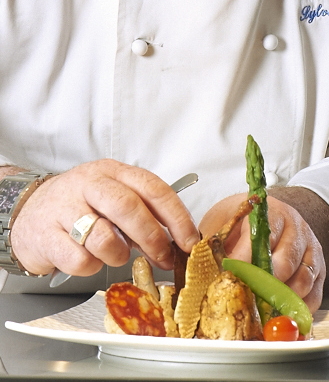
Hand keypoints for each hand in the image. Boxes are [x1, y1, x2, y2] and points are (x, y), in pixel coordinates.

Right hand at [10, 160, 199, 277]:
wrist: (28, 212)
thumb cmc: (79, 206)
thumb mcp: (112, 198)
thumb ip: (143, 214)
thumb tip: (177, 240)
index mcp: (112, 172)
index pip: (152, 188)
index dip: (177, 216)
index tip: (190, 241)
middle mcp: (89, 184)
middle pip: (129, 207)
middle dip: (152, 237)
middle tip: (163, 257)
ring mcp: (65, 207)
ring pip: (104, 237)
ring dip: (117, 254)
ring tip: (113, 253)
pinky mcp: (46, 235)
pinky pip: (80, 260)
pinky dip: (89, 266)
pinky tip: (86, 257)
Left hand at [199, 193, 324, 311]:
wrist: (273, 215)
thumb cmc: (244, 222)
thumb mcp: (226, 219)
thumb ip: (217, 239)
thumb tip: (200, 261)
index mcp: (273, 212)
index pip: (263, 236)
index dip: (246, 258)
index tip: (231, 274)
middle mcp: (296, 228)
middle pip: (285, 261)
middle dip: (263, 284)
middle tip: (245, 299)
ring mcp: (311, 249)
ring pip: (302, 280)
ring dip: (281, 300)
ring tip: (261, 312)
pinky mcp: (319, 270)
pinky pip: (315, 295)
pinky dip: (299, 310)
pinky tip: (282, 315)